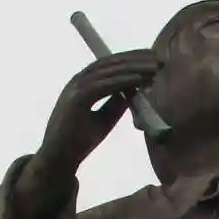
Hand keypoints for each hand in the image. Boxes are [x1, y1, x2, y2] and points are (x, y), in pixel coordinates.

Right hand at [13, 49, 159, 218]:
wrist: (59, 159)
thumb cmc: (78, 141)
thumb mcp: (104, 119)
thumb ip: (117, 104)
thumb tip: (137, 90)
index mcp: (83, 83)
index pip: (109, 64)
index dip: (131, 59)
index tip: (152, 58)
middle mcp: (78, 81)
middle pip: (110, 62)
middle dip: (136, 59)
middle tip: (159, 58)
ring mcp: (76, 89)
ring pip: (108, 71)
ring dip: (133, 67)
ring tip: (154, 68)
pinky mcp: (76, 100)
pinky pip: (103, 86)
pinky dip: (122, 81)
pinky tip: (138, 79)